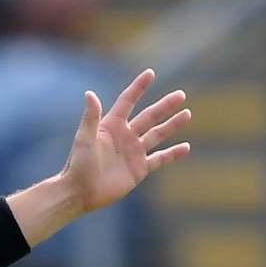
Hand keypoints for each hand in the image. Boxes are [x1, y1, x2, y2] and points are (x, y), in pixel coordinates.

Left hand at [57, 68, 191, 214]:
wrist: (80, 192)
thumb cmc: (78, 164)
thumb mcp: (84, 139)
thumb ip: (91, 117)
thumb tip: (90, 93)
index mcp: (112, 125)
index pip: (128, 101)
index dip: (139, 87)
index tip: (150, 73)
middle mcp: (125, 136)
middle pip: (149, 116)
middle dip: (165, 106)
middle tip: (180, 95)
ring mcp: (134, 152)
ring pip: (157, 134)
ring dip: (172, 125)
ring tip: (187, 113)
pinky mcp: (139, 169)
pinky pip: (160, 159)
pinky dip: (173, 154)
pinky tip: (186, 147)